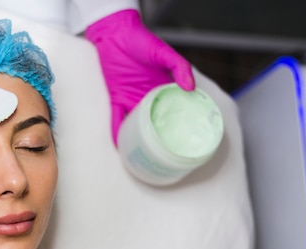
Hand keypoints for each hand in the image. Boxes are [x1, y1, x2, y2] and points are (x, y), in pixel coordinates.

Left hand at [85, 9, 194, 145]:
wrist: (115, 34)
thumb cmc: (141, 40)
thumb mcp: (165, 53)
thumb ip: (179, 67)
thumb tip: (190, 87)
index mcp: (162, 89)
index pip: (173, 110)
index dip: (179, 125)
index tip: (186, 140)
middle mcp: (146, 98)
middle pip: (154, 122)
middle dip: (159, 139)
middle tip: (167, 156)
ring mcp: (130, 99)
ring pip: (135, 124)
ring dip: (138, 139)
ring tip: (144, 157)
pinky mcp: (115, 97)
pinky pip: (116, 118)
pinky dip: (117, 131)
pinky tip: (121, 146)